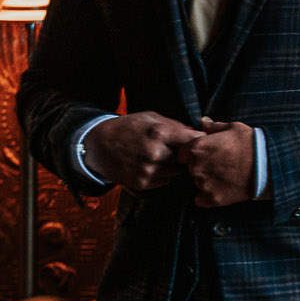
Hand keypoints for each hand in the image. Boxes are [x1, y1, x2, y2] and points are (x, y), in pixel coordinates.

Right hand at [87, 112, 202, 190]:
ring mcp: (149, 170)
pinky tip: (152, 165)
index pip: (194, 140)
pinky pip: (165, 181)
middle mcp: (156, 154)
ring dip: (174, 165)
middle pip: (187, 159)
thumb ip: (175, 125)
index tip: (200, 141)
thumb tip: (198, 132)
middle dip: (185, 154)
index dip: (200, 141)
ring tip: (162, 156)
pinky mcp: (143, 183)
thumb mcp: (151, 117)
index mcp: (160, 134)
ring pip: (177, 171)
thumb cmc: (128, 127)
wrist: (99, 145)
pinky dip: (163, 174)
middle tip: (177, 149)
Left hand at [180, 115, 257, 207]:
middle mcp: (196, 166)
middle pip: (190, 168)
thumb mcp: (234, 128)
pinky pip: (201, 199)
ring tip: (225, 176)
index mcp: (197, 147)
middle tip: (219, 165)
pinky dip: (208, 196)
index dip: (192, 154)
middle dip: (200, 167)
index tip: (204, 155)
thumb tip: (203, 121)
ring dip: (206, 181)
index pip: (182, 153)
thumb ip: (214, 126)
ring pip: (196, 183)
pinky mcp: (211, 198)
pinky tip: (223, 189)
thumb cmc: (252, 144)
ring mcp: (203, 184)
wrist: (268, 167)